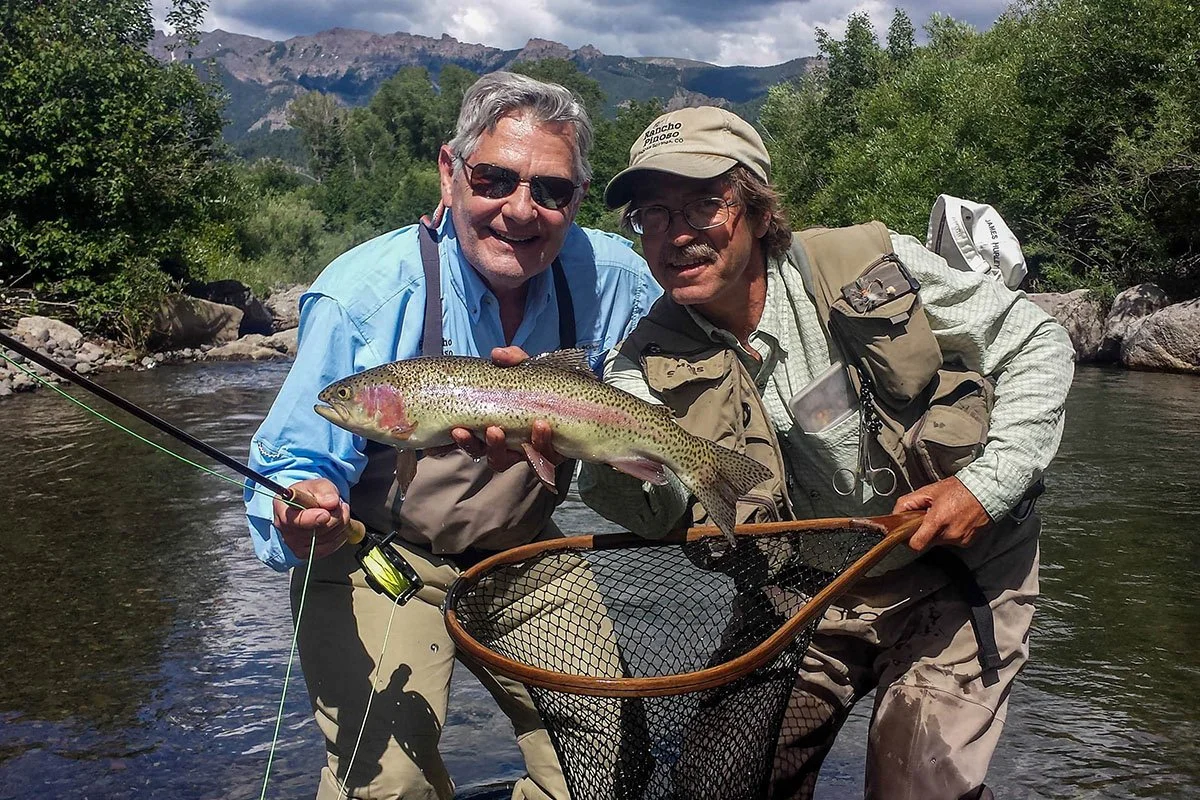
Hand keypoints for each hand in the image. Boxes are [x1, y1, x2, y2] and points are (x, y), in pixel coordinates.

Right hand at [273, 477, 351, 560]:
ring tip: (338, 511)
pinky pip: (330, 548)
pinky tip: (338, 525)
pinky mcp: (304, 554)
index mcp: (283, 509)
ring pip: (326, 539)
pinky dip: (340, 535)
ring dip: (340, 524)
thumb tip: (331, 502)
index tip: (326, 515)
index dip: (312, 519)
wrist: (307, 505)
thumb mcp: (318, 485)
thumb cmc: (309, 494)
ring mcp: (293, 544)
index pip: (295, 520)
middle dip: (335, 515)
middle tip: (338, 504)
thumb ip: (325, 491)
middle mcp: (284, 529)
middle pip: (316, 531)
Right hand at [447, 347, 564, 474]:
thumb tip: (497, 354)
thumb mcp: (532, 371)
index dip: (463, 439)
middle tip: (488, 430)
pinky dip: (540, 442)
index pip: (472, 438)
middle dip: (481, 445)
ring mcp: (529, 452)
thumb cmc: (550, 388)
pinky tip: (541, 426)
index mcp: (496, 425)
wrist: (588, 403)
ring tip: (505, 430)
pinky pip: (542, 459)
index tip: (457, 430)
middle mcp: (509, 444)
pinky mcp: (551, 456)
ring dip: (503, 447)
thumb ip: (515, 361)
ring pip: (508, 461)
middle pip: (487, 455)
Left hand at [892, 476, 991, 552]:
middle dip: (924, 532)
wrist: (987, 490)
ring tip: (945, 516)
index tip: (908, 534)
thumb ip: (908, 503)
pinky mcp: (968, 542)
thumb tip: (895, 515)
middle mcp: (949, 534)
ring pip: (939, 542)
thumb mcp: (929, 490)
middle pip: (927, 542)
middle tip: (929, 518)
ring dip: (938, 532)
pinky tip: (955, 520)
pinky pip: (952, 541)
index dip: (909, 540)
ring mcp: (960, 540)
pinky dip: (950, 533)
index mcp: (937, 520)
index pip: (916, 544)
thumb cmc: (959, 488)